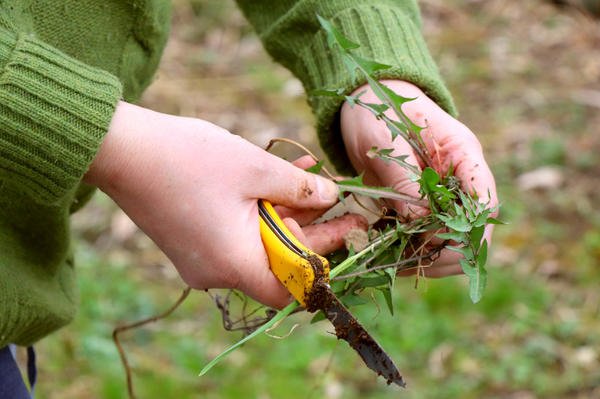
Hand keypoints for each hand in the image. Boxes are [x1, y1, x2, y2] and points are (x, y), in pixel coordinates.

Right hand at [85, 102, 365, 307]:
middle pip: (280, 261)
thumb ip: (302, 189)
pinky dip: (262, 209)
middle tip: (341, 200)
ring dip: (288, 211)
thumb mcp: (257, 169)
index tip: (348, 229)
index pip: (293, 288)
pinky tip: (282, 176)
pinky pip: (238, 231)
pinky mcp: (192, 240)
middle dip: (312, 227)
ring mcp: (202, 258)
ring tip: (316, 178)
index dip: (325, 262)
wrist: (121, 148)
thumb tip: (333, 197)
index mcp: (235, 264)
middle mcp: (218, 272)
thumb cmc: (188, 159)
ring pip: (260, 241)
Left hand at [340, 80, 497, 276]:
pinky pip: (434, 239)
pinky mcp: (427, 206)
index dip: (466, 229)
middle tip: (413, 258)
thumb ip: (404, 178)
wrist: (367, 101)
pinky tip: (395, 258)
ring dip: (434, 259)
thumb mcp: (385, 139)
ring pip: (458, 242)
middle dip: (450, 251)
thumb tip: (419, 221)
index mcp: (462, 154)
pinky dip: (418, 254)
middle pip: (477, 230)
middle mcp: (461, 179)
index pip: (485, 201)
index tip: (431, 238)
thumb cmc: (377, 110)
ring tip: (400, 262)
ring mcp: (447, 195)